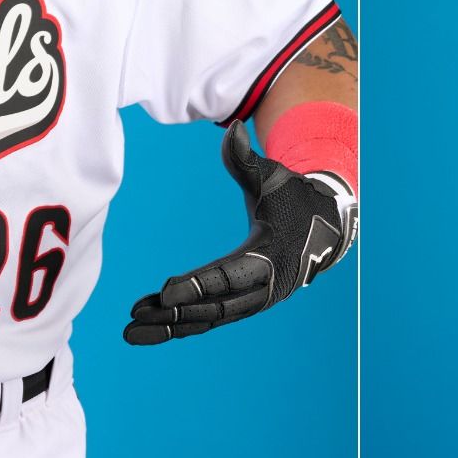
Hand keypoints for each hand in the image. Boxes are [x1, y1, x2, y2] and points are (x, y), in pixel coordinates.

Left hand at [123, 122, 354, 344]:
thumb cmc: (294, 196)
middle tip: (136, 316)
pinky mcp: (247, 304)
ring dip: (172, 327)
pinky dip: (182, 325)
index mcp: (273, 256)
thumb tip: (232, 126)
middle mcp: (267, 287)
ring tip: (131, 331)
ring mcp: (258, 301)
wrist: (327, 226)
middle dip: (175, 314)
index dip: (196, 285)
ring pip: (210, 320)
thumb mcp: (274, 176)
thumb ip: (246, 157)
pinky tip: (150, 327)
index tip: (163, 292)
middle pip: (216, 308)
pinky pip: (212, 319)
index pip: (228, 275)